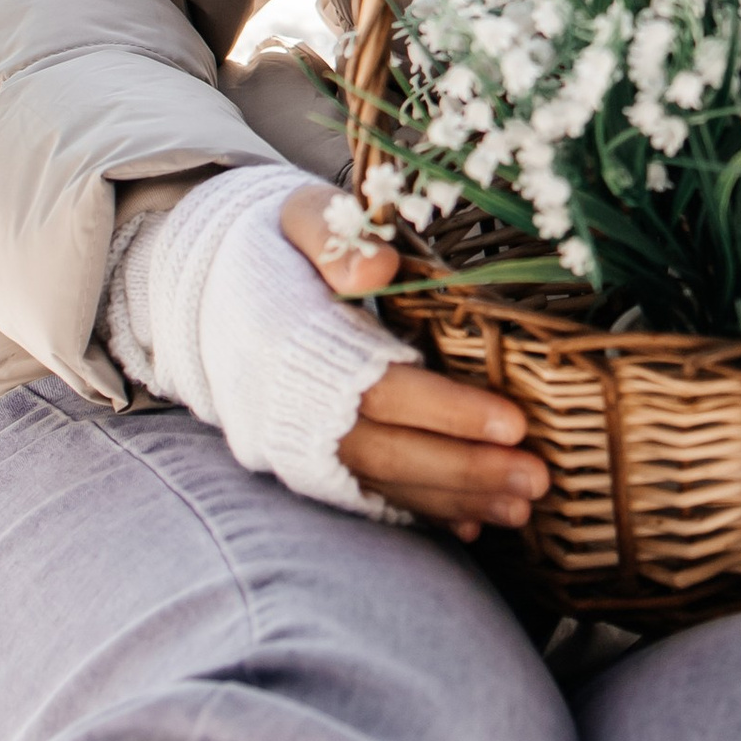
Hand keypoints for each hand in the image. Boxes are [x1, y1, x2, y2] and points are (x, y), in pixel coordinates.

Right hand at [278, 185, 550, 541]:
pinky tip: (470, 524)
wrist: (203, 288)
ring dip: (453, 499)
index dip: (447, 410)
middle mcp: (292, 407)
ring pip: (382, 480)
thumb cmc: (268, 245)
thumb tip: (374, 271)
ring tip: (521, 507)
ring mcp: (295, 441)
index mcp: (294, 345)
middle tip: (536, 480)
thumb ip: (332, 236)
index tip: (514, 424)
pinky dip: (418, 512)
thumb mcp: (297, 216)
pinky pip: (365, 493)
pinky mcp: (304, 458)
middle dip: (465, 471)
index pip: (380, 390)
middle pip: (386, 451)